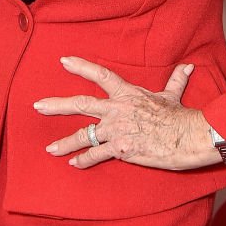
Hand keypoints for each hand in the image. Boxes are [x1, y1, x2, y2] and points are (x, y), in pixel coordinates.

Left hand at [34, 55, 221, 170]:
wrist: (186, 137)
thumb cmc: (180, 116)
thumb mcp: (173, 95)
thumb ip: (175, 79)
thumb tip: (188, 66)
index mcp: (127, 94)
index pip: (100, 75)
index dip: (81, 67)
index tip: (63, 61)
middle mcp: (117, 110)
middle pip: (80, 105)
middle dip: (56, 106)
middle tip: (38, 106)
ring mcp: (116, 130)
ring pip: (83, 136)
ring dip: (65, 143)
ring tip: (50, 149)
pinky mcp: (120, 150)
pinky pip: (96, 155)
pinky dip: (84, 160)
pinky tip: (74, 164)